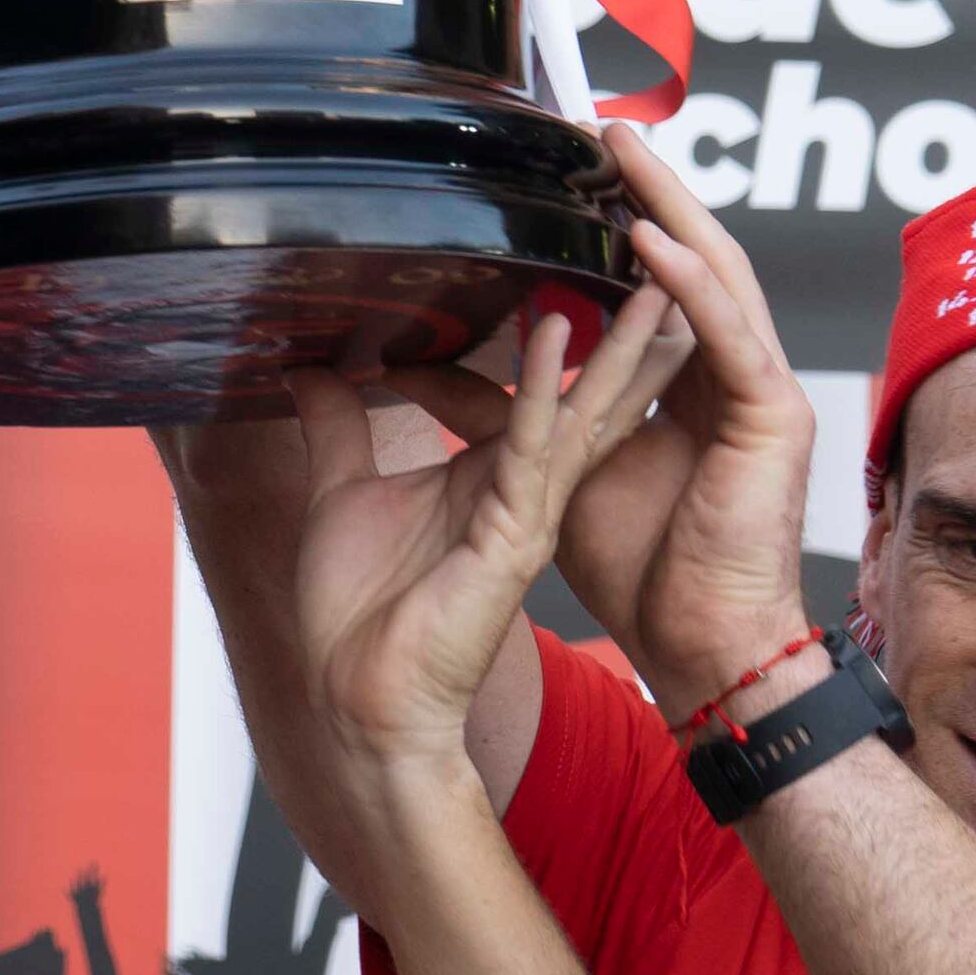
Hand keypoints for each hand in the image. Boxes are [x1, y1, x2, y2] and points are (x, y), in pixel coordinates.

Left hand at [289, 291, 688, 787]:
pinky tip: (555, 336)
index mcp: (488, 480)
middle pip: (590, 399)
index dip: (565, 343)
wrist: (357, 702)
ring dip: (617, 350)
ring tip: (652, 287)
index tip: (581, 277)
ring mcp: (523, 513)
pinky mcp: (512, 534)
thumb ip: (338, 427)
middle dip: (629, 339)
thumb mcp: (340, 492)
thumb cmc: (357, 617)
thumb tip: (311, 367)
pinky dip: (541, 390)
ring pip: (583, 416)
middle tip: (663, 273)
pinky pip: (531, 449)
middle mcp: (519, 492)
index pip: (542, 397)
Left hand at [475, 129, 819, 705]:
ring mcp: (753, 394)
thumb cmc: (641, 573)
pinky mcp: (771, 421)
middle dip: (648, 193)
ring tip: (626, 156)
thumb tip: (390, 369)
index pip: (646, 287)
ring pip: (715, 279)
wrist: (698, 650)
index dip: (616, 225)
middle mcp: (719, 378)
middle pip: (685, 264)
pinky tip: (650, 249)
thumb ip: (469, 414)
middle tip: (601, 130)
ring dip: (671, 213)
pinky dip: (689, 290)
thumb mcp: (522, 475)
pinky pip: (727, 340)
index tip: (572, 170)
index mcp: (672, 389)